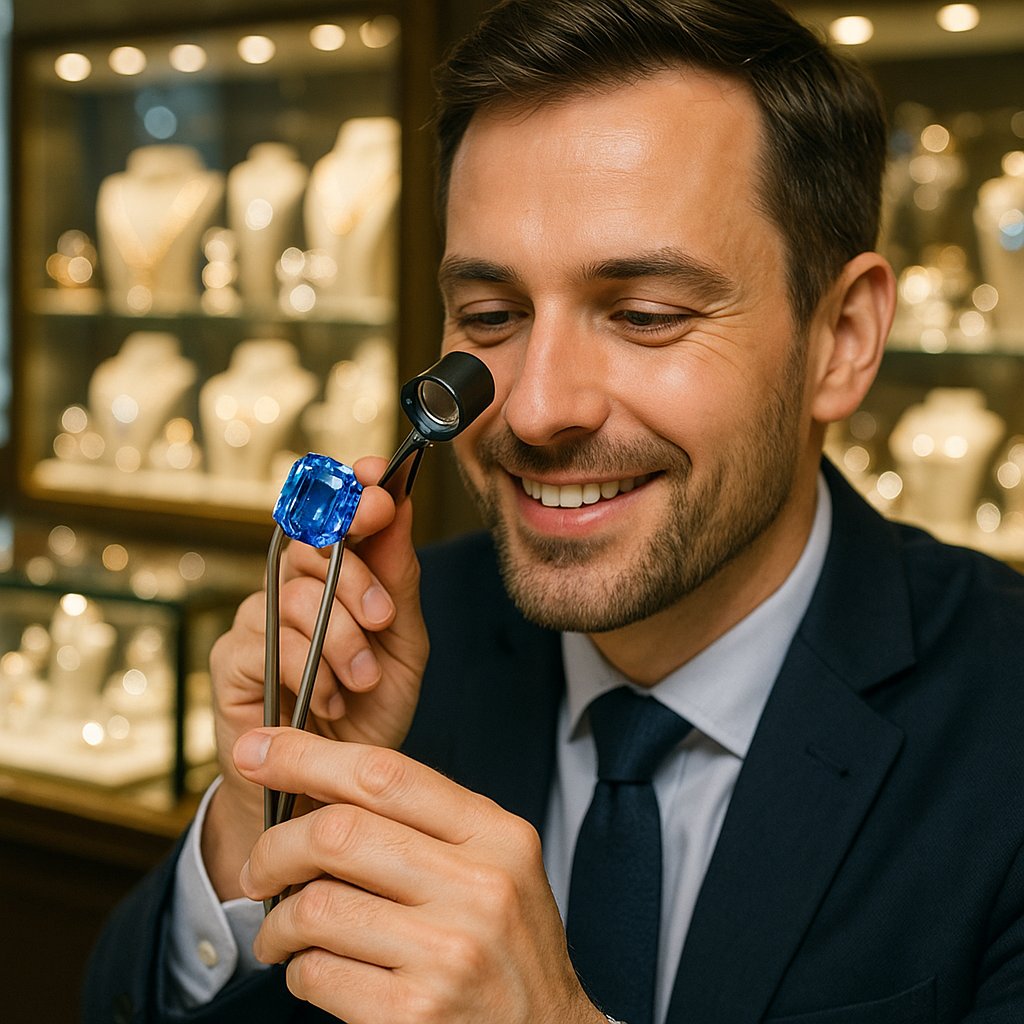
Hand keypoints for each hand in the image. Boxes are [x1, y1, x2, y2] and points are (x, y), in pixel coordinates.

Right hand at [202, 456, 428, 899]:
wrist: (337, 788)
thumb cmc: (371, 710)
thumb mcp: (403, 641)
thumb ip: (398, 575)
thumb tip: (397, 503)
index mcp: (336, 574)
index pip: (334, 511)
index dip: (351, 488)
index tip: (377, 483)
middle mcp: (292, 587)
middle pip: (315, 544)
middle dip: (357, 578)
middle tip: (383, 618)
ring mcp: (258, 619)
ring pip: (296, 594)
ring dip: (340, 637)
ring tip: (361, 679)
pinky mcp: (234, 658)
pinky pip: (269, 639)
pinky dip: (309, 667)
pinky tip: (329, 699)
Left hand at [234, 728, 605, 1023]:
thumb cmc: (507, 947)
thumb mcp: (495, 865)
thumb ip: (423, 825)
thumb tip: (315, 788)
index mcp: (494, 835)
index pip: (385, 773)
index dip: (307, 755)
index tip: (259, 750)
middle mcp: (478, 886)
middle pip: (338, 832)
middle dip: (274, 846)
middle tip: (257, 869)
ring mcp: (448, 952)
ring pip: (316, 906)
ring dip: (277, 922)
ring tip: (280, 933)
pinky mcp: (415, 1014)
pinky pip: (318, 973)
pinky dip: (298, 970)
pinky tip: (313, 970)